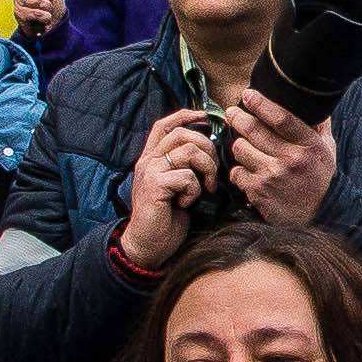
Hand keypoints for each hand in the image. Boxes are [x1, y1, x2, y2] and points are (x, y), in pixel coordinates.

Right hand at [116, 105, 228, 269]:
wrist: (148, 245)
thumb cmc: (167, 218)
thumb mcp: (178, 187)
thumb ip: (186, 167)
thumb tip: (211, 152)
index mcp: (152, 158)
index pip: (165, 125)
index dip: (186, 115)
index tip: (206, 117)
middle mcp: (148, 161)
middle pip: (183, 134)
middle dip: (208, 148)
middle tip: (213, 172)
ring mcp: (149, 172)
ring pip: (189, 151)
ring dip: (206, 169)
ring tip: (205, 188)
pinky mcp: (154, 186)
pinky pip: (186, 176)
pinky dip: (194, 190)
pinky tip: (187, 203)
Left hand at [227, 92, 340, 226]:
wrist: (320, 214)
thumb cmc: (320, 178)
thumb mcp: (327, 149)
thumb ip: (319, 125)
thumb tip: (314, 101)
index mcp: (309, 145)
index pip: (281, 119)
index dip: (261, 104)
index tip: (248, 94)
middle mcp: (290, 160)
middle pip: (253, 130)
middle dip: (238, 118)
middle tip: (233, 113)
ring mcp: (272, 176)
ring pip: (240, 149)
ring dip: (239, 145)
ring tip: (245, 146)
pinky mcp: (259, 192)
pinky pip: (236, 172)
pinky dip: (238, 170)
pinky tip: (247, 170)